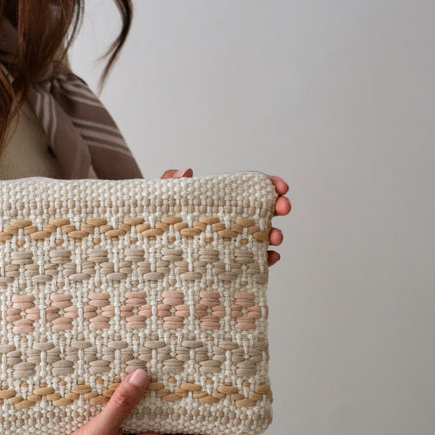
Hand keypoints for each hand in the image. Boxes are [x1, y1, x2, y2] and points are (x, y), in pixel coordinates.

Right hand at [56, 368, 255, 434]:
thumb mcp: (101, 431)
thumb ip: (122, 403)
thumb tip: (145, 376)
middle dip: (213, 429)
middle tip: (238, 418)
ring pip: (167, 428)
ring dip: (187, 418)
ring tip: (206, 402)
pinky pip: (146, 421)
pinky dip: (157, 409)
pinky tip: (155, 397)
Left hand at [162, 167, 290, 266]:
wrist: (151, 247)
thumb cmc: (162, 219)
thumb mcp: (164, 198)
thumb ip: (172, 181)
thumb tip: (186, 172)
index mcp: (222, 199)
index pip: (252, 188)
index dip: (271, 184)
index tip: (281, 187)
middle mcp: (232, 219)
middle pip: (265, 210)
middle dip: (279, 206)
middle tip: (283, 207)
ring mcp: (233, 241)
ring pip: (263, 235)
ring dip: (274, 234)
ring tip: (274, 237)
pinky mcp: (231, 262)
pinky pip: (254, 260)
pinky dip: (267, 259)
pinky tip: (271, 256)